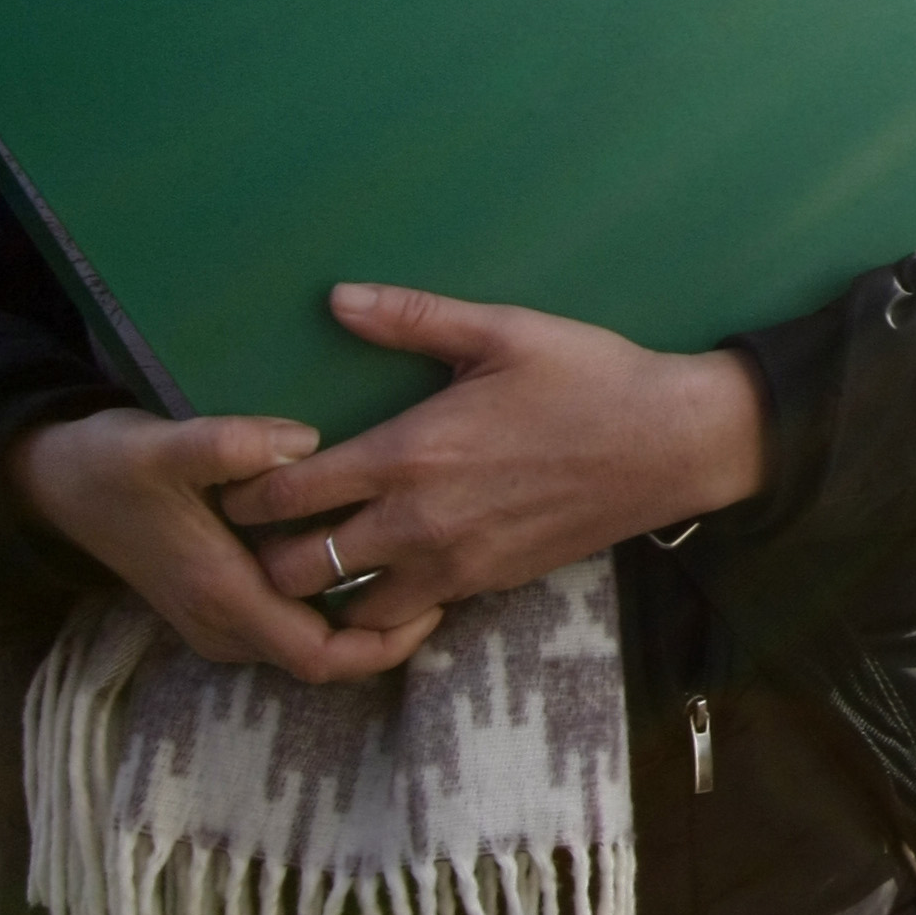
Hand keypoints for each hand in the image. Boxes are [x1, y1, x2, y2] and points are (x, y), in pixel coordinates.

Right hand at [11, 407, 444, 682]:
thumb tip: (301, 443)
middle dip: (389, 631)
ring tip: (423, 565)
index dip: (386, 643)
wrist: (56, 482)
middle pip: (327, 656)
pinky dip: (336, 603)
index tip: (438, 602)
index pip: (322, 656)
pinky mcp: (222, 599)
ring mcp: (222, 617)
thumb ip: (228, 444)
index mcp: (223, 597)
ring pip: (312, 640)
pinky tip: (371, 556)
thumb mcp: (163, 445)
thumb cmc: (114, 464)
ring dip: (365, 617)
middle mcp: (225, 623)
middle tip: (449, 578)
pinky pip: (294, 620)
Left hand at [219, 285, 767, 630]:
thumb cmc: (588, 377)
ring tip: (320, 558)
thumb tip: (336, 297)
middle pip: (294, 572)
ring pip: (344, 609)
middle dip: (267, 554)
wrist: (671, 444)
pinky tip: (386, 569)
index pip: (284, 496)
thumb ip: (412, 318)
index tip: (244, 477)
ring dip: (324, 589)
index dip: (245, 493)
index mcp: (408, 454)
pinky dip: (381, 603)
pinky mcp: (485, 588)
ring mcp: (451, 565)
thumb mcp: (503, 332)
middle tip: (270, 528)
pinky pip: (405, 617)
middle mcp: (416, 522)